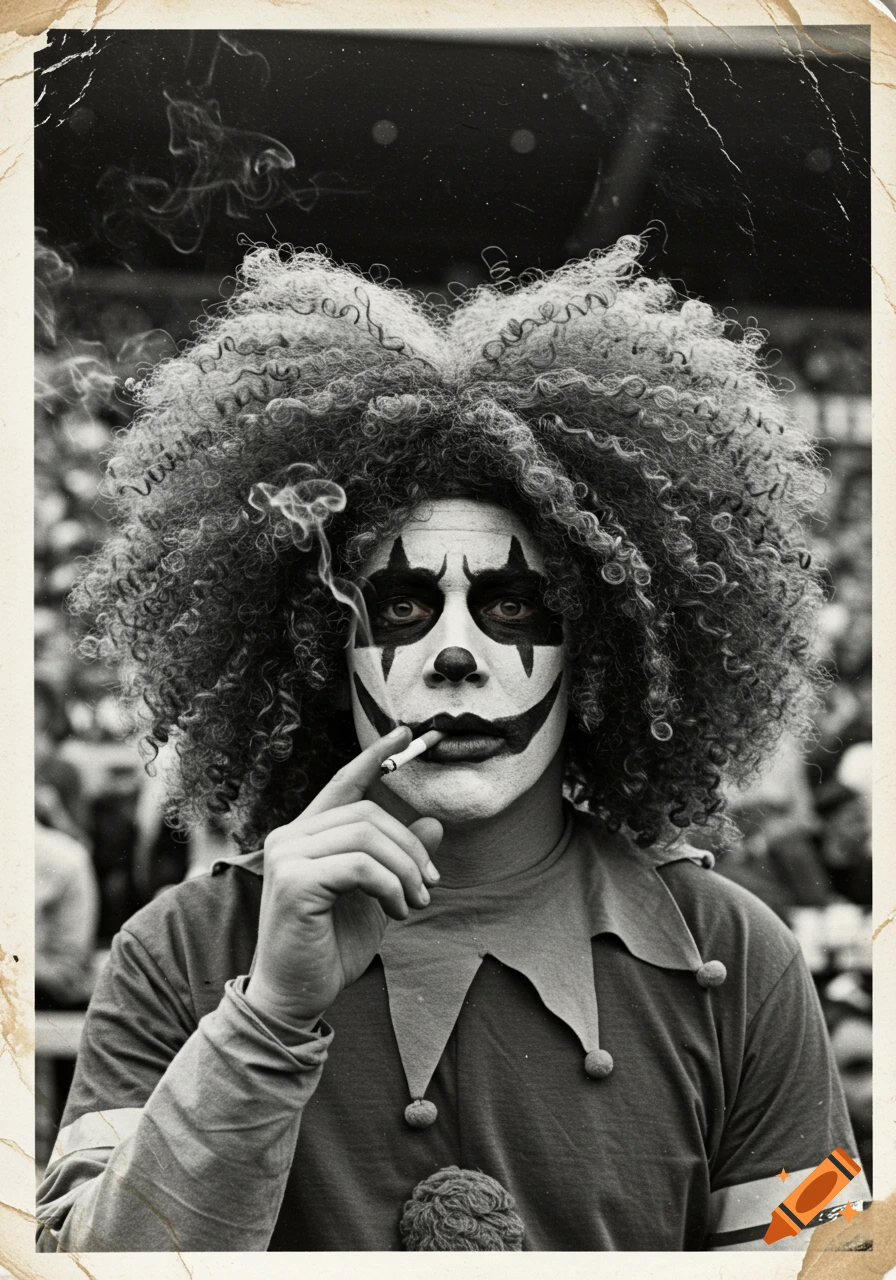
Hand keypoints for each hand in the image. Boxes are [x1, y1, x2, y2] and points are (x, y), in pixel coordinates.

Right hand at [244, 727, 442, 1029]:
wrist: (294, 997)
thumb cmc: (329, 947)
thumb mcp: (376, 897)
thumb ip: (398, 859)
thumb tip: (434, 823)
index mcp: (305, 836)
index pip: (343, 784)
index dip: (375, 757)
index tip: (407, 735)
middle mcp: (289, 837)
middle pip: (368, 813)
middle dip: (411, 847)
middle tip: (431, 885)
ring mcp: (287, 856)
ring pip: (369, 836)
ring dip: (406, 870)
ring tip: (416, 903)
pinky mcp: (295, 882)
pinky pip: (362, 866)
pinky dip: (392, 887)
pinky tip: (398, 912)